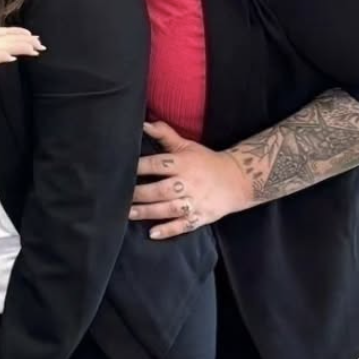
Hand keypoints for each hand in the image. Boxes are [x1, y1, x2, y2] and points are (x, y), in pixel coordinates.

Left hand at [130, 121, 253, 238]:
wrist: (239, 179)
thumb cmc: (206, 162)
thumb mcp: (187, 146)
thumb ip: (165, 135)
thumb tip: (144, 124)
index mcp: (184, 163)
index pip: (159, 164)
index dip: (141, 166)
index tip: (122, 169)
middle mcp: (189, 183)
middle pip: (161, 189)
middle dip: (140, 194)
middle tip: (120, 196)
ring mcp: (196, 201)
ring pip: (169, 208)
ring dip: (149, 212)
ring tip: (129, 214)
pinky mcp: (201, 217)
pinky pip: (184, 225)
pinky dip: (169, 230)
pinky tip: (153, 234)